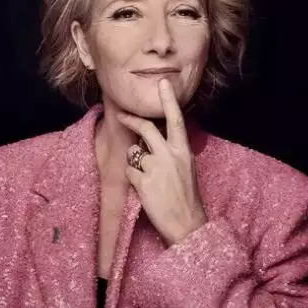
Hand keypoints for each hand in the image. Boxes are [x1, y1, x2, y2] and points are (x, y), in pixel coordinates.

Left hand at [116, 78, 207, 245]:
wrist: (187, 224)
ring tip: (147, 178)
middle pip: (147, 128)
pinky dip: (133, 179)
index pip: (176, 120)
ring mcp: (156, 167)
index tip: (162, 83)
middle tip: (121, 115)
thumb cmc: (186, 198)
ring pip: (134, 152)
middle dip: (131, 120)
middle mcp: (170, 155)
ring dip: (135, 161)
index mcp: (184, 151)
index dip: (168, 100)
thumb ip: (171, 153)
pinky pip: (129, 172)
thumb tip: (150, 143)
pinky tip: (144, 190)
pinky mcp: (143, 181)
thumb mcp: (186, 169)